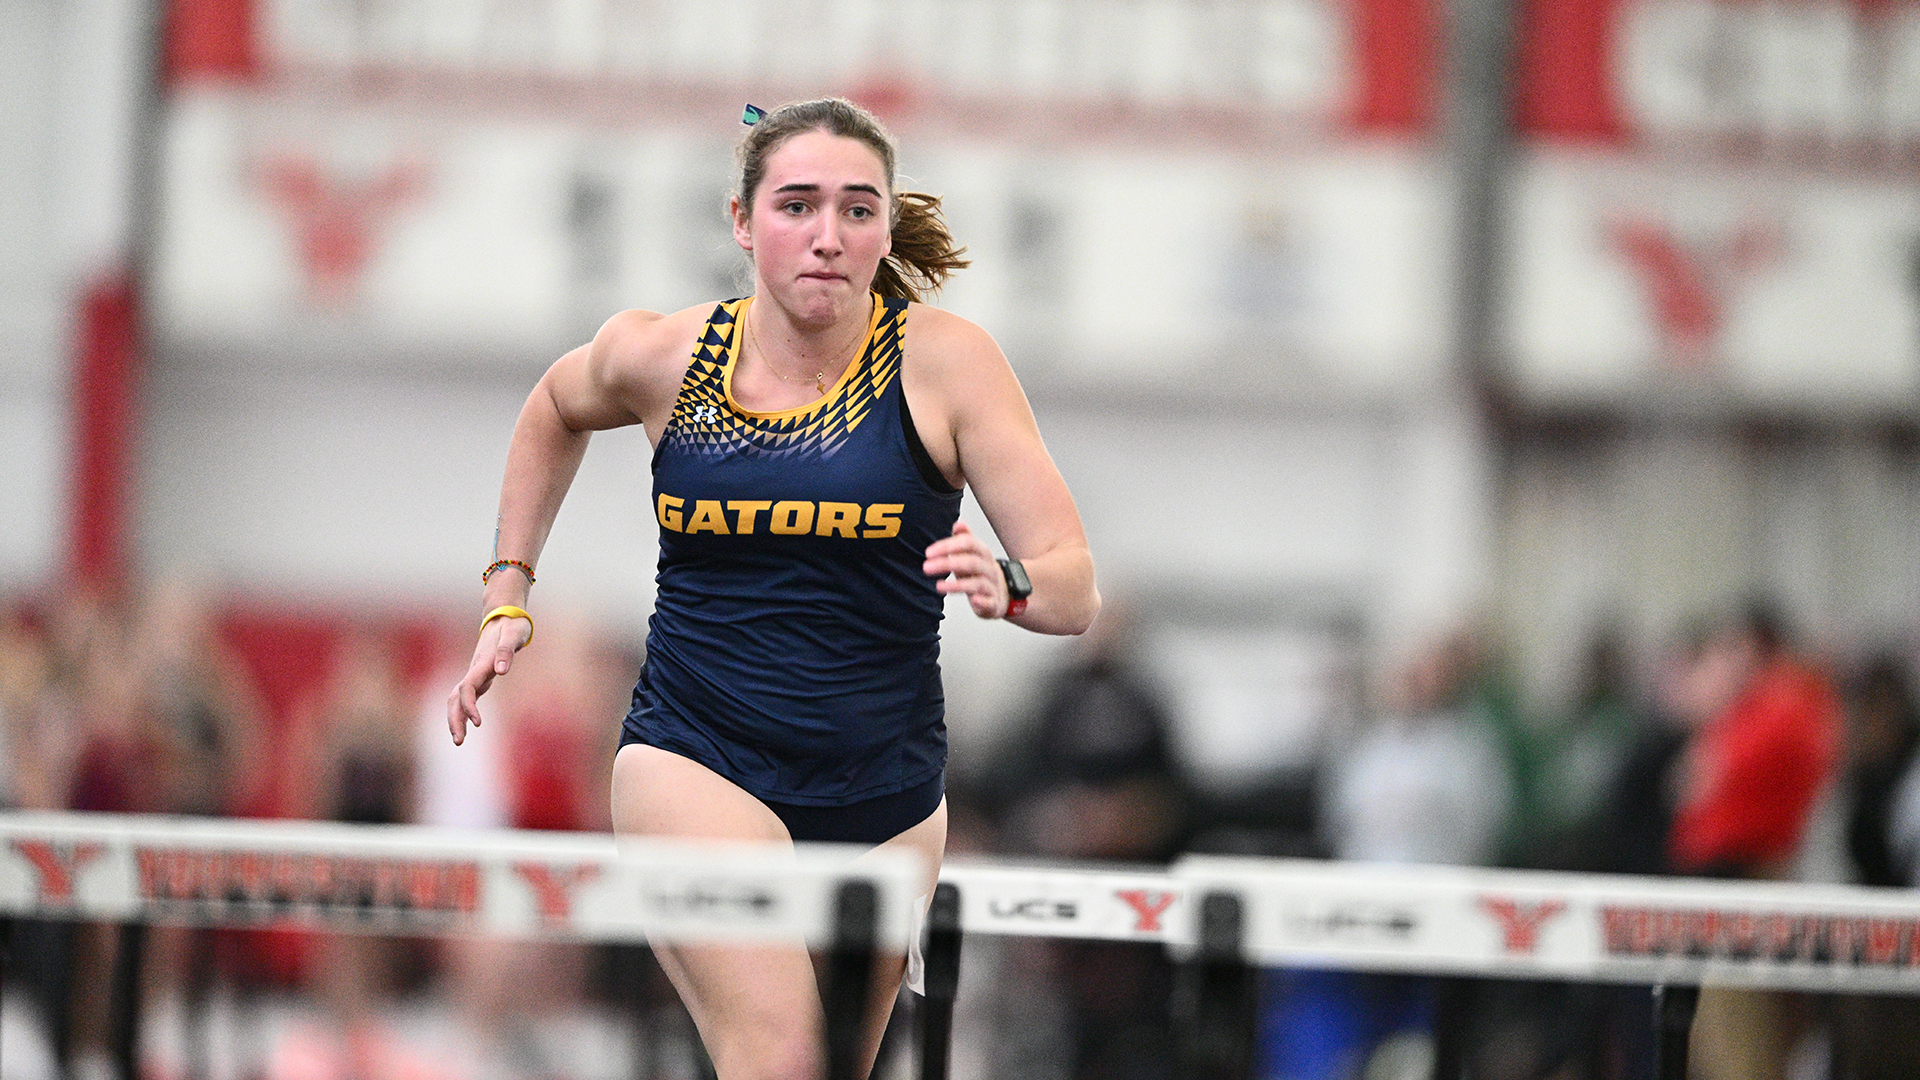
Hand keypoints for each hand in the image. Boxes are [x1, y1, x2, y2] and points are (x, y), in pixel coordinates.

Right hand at [446, 614, 530, 744]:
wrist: (504, 616)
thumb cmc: (513, 626)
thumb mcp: (514, 635)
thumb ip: (507, 651)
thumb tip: (501, 671)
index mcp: (481, 664)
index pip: (467, 687)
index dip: (469, 705)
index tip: (478, 723)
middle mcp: (474, 671)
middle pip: (455, 697)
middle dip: (454, 719)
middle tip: (458, 742)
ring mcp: (475, 674)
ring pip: (457, 699)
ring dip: (455, 718)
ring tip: (458, 741)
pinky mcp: (479, 677)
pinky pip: (465, 697)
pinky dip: (463, 711)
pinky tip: (468, 725)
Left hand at [924, 521, 1010, 619]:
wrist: (1004, 593)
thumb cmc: (981, 572)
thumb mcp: (973, 554)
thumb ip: (964, 538)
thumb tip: (958, 524)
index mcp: (982, 553)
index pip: (968, 543)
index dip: (948, 546)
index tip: (928, 552)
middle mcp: (988, 568)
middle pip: (971, 562)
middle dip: (947, 564)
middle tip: (926, 567)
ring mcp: (992, 586)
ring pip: (977, 583)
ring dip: (957, 585)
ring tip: (938, 586)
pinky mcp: (993, 603)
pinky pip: (990, 602)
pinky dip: (982, 601)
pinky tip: (973, 601)